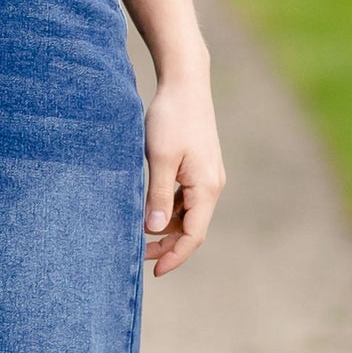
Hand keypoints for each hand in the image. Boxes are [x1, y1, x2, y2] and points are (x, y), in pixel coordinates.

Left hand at [143, 74, 225, 276]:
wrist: (185, 81)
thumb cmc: (171, 117)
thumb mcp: (160, 158)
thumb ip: (157, 195)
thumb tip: (153, 230)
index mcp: (206, 188)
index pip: (193, 236)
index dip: (174, 256)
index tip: (154, 270)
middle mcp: (212, 185)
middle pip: (192, 227)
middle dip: (168, 244)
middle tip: (139, 254)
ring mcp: (207, 174)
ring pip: (188, 212)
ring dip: (167, 225)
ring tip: (139, 230)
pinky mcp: (199, 164)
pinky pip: (186, 196)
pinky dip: (170, 206)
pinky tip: (150, 205)